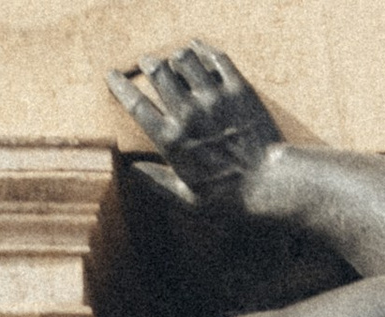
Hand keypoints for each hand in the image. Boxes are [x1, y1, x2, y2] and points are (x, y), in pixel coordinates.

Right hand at [107, 41, 282, 202]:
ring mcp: (213, 98)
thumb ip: (157, 183)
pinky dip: (202, 49)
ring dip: (175, 56)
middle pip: (158, 71)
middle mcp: (188, 113)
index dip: (120, 85)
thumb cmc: (229, 199)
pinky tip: (197, 48)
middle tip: (148, 63)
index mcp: (171, 139)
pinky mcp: (237, 89)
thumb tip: (132, 171)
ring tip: (175, 59)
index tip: (112, 75)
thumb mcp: (188, 200)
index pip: (135, 103)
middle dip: (148, 63)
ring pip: (183, 58)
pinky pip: (214, 57)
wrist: (272, 186)